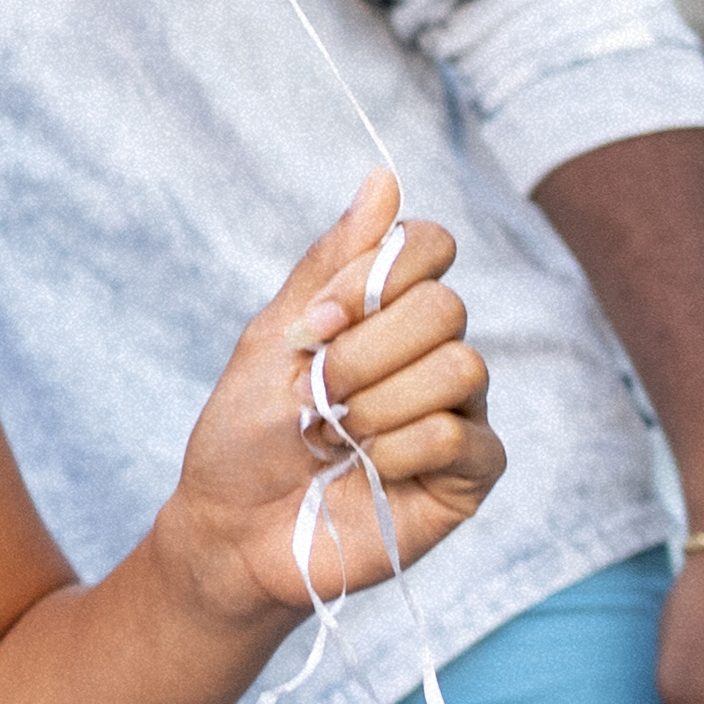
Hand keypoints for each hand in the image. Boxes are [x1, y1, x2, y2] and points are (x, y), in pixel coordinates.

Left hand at [160, 175, 501, 628]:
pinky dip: (397, 449)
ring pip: (461, 368)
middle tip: (316, 393)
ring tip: (336, 435)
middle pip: (446, 307)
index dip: (374, 278)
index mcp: (389, 312)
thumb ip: (332, 262)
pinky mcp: (471, 474)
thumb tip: (384, 176)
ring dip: (377, 403)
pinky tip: (366, 469)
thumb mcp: (273, 335)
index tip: (315, 324)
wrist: (231, 526)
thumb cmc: (246, 433)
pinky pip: (459, 435)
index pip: (430, 245)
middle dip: (363, 351)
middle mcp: (436, 353)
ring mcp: (461, 412)